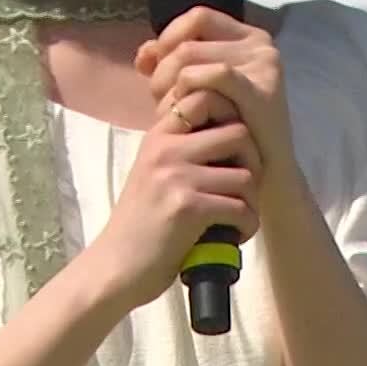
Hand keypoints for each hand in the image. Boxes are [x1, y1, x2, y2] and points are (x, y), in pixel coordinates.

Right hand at [84, 88, 263, 310]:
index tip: (232, 153)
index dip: (232, 119)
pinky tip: (232, 236)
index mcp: (158, 137)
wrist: (113, 268)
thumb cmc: (140, 225)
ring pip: (246, 175)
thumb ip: (181, 150)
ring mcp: (176, 177)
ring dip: (251, 202)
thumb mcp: (153, 173)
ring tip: (238, 218)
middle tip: (244, 189)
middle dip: (253, 163)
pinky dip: (246, 226)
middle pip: (239, 133)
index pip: (206, 96)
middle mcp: (166, 149)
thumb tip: (230, 134)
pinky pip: (241, 208)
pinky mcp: (187, 208)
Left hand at [135, 7, 297, 212]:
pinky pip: (213, 75)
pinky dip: (188, 92)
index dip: (168, 37)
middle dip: (162, 73)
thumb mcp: (192, 93)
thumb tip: (145, 53)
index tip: (152, 69)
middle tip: (162, 105)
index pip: (197, 17)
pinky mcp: (263, 90)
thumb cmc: (224, 135)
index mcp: (246, 38)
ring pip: (190, 57)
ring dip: (168, 87)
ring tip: (172, 116)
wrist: (261, 179)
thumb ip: (170, 65)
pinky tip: (185, 116)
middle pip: (188, 41)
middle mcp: (260, 45)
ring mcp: (263, 65)